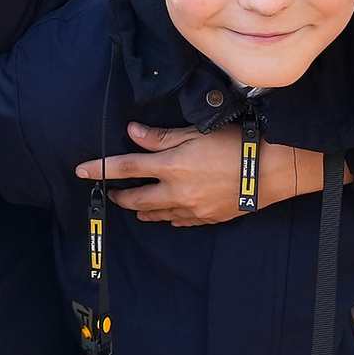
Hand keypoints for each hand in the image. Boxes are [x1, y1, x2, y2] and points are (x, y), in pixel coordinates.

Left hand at [73, 124, 339, 226]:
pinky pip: (180, 222)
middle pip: (136, 199)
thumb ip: (161, 137)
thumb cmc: (236, 143)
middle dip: (120, 197)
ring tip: (135, 208)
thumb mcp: (196, 133)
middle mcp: (176, 192)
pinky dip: (168, 217)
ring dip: (142, 210)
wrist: (272, 170)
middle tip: (112, 194)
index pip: (125, 168)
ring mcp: (192, 209)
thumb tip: (132, 133)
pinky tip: (166, 215)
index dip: (100, 169)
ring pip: (156, 215)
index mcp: (171, 166)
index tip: (81, 171)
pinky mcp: (207, 219)